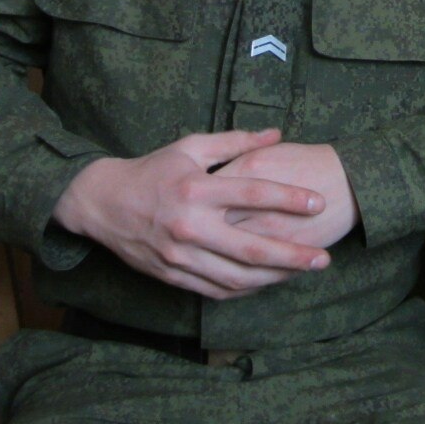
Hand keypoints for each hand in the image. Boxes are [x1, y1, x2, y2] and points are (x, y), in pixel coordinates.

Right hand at [52, 128, 331, 299]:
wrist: (101, 203)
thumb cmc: (152, 170)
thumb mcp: (190, 147)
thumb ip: (235, 142)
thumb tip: (276, 134)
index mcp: (196, 189)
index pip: (251, 193)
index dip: (288, 199)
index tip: (318, 203)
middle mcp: (190, 226)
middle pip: (251, 248)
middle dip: (292, 256)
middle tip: (323, 259)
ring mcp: (181, 256)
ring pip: (237, 277)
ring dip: (274, 278)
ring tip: (302, 272)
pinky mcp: (173, 276)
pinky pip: (216, 290)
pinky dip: (246, 290)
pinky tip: (268, 282)